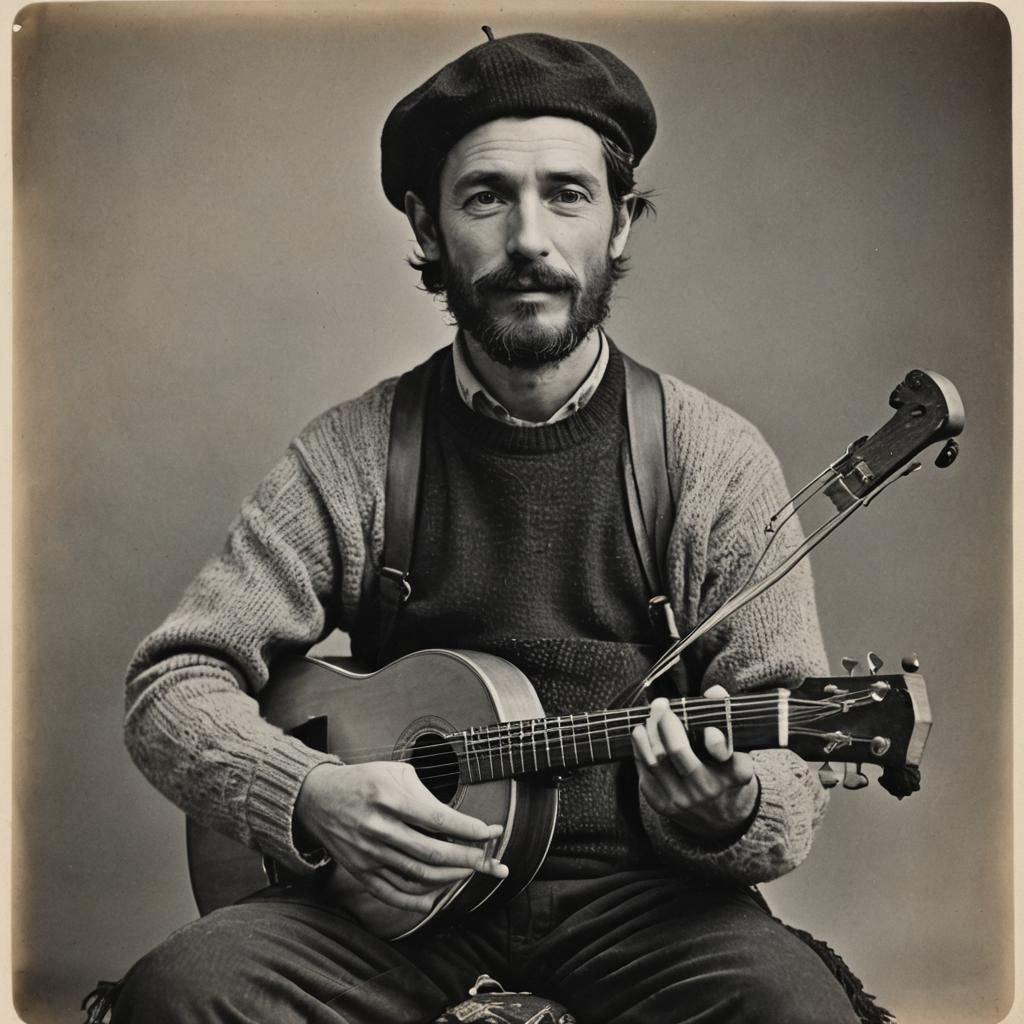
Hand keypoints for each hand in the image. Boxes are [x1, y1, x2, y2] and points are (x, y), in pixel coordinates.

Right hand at [294, 761, 506, 913]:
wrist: (317, 799)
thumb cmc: (364, 782)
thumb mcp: (395, 772)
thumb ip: (425, 795)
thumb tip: (457, 821)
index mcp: (389, 798)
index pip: (437, 818)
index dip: (467, 828)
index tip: (490, 832)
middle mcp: (379, 828)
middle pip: (431, 851)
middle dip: (466, 857)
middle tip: (488, 858)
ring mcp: (369, 854)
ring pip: (417, 874)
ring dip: (449, 876)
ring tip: (468, 870)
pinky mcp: (361, 872)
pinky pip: (393, 893)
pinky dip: (417, 900)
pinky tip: (436, 897)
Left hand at [632, 686, 757, 841]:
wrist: (723, 822)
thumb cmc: (729, 775)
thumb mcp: (740, 750)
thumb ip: (727, 717)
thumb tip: (713, 691)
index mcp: (734, 773)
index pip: (721, 750)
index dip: (712, 737)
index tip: (698, 718)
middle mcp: (708, 789)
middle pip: (677, 751)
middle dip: (665, 722)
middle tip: (660, 704)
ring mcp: (684, 800)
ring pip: (656, 761)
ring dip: (647, 734)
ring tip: (647, 718)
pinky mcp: (663, 805)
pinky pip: (645, 773)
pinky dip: (640, 750)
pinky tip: (640, 735)